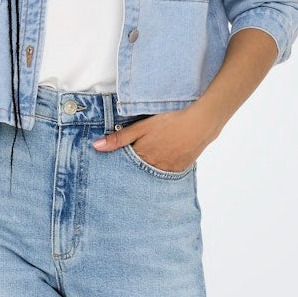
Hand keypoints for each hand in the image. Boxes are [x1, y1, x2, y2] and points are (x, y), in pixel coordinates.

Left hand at [91, 105, 213, 173]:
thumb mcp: (142, 127)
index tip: (109, 168)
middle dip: (130, 172)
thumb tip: (96, 146)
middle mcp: (154, 168)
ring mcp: (168, 170)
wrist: (201, 123)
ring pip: (151, 175)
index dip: (117, 165)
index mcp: (142, 158)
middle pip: (137, 174)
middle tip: (126, 171)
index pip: (124, 167)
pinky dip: (160, 171)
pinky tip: (159, 164)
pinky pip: (166, 174)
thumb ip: (119, 138)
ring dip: (146, 172)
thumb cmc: (170, 121)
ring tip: (144, 166)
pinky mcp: (180, 169)